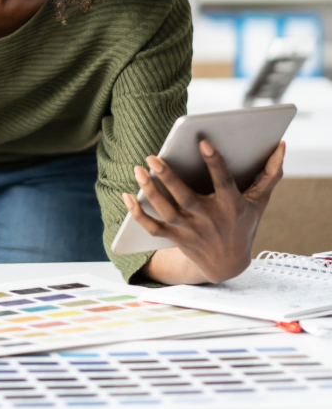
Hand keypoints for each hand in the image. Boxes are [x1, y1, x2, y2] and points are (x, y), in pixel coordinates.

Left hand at [122, 139, 284, 284]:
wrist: (228, 265)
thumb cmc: (243, 223)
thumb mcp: (259, 202)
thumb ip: (269, 174)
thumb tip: (282, 146)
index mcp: (230, 206)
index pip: (222, 182)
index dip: (214, 162)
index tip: (203, 142)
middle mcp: (208, 219)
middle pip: (184, 197)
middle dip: (168, 177)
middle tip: (152, 156)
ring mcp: (189, 230)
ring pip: (165, 210)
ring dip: (149, 190)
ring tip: (138, 168)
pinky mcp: (175, 237)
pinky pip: (151, 227)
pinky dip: (136, 213)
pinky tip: (125, 195)